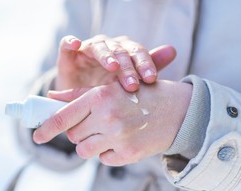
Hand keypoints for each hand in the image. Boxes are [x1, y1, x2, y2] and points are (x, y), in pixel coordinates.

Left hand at [33, 80, 191, 165]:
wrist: (179, 111)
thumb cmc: (141, 96)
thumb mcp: (111, 88)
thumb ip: (78, 95)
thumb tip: (51, 97)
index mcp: (100, 97)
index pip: (63, 118)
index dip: (46, 129)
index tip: (36, 138)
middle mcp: (107, 116)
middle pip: (73, 136)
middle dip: (79, 132)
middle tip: (95, 124)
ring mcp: (119, 137)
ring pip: (84, 150)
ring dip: (90, 145)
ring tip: (108, 133)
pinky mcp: (129, 154)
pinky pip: (103, 159)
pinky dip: (108, 153)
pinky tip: (123, 141)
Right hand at [55, 35, 176, 91]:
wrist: (78, 100)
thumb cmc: (106, 90)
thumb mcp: (127, 83)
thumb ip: (149, 67)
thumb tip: (173, 50)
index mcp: (124, 53)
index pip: (137, 53)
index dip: (145, 64)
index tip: (151, 79)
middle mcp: (107, 47)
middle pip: (120, 51)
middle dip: (128, 68)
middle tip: (133, 84)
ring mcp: (88, 49)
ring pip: (98, 47)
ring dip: (106, 56)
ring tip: (113, 67)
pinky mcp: (68, 54)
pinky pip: (67, 44)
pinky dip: (70, 41)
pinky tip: (76, 43)